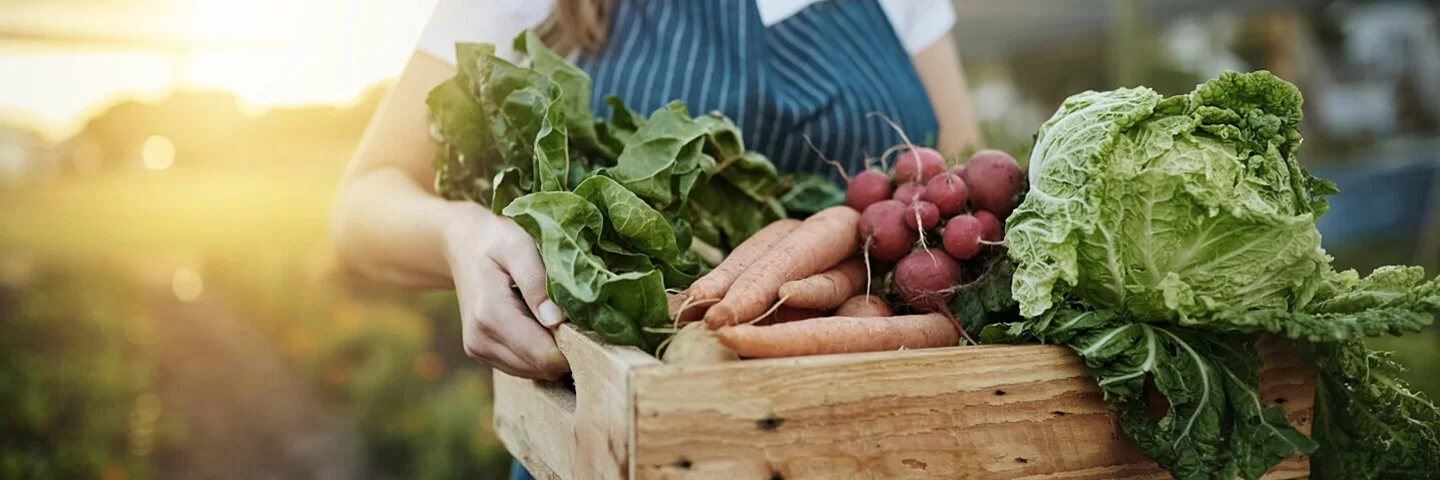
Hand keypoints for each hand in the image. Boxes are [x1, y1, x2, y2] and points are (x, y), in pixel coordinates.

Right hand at [443, 203, 569, 379]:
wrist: (462, 245)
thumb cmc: (496, 240)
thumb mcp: (518, 246)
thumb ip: (536, 281)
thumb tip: (555, 320)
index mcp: (491, 314)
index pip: (543, 355)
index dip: (573, 346)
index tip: (586, 323)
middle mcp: (481, 340)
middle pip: (540, 367)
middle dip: (565, 349)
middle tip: (575, 316)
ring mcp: (479, 350)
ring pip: (533, 372)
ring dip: (550, 351)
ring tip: (554, 316)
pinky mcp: (482, 354)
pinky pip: (522, 367)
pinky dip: (537, 352)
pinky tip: (538, 323)